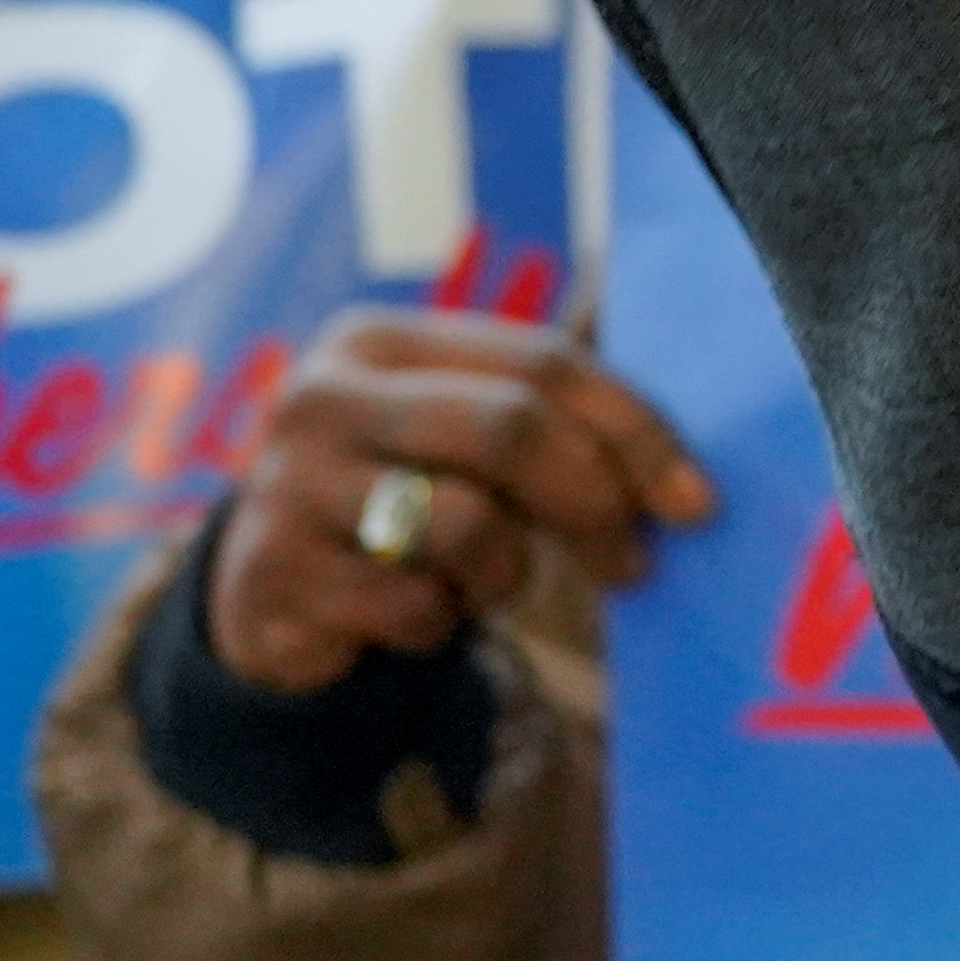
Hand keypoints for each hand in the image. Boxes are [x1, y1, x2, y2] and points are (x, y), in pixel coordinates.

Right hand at [203, 311, 713, 699]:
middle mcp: (320, 396)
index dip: (635, 430)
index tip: (695, 500)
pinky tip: (415, 611)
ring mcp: (285, 485)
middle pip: (510, 429)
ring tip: (483, 578)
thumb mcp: (461, 436)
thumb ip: (553, 421)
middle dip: (594, 501)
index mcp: (379, 339)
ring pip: (466, 525)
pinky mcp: (273, 576)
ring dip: (504, 571)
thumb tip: (685, 475)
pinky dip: (443, 621)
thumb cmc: (400, 496)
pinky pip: (415, 606)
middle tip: (633, 561)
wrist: (264, 592)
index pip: (543, 362)